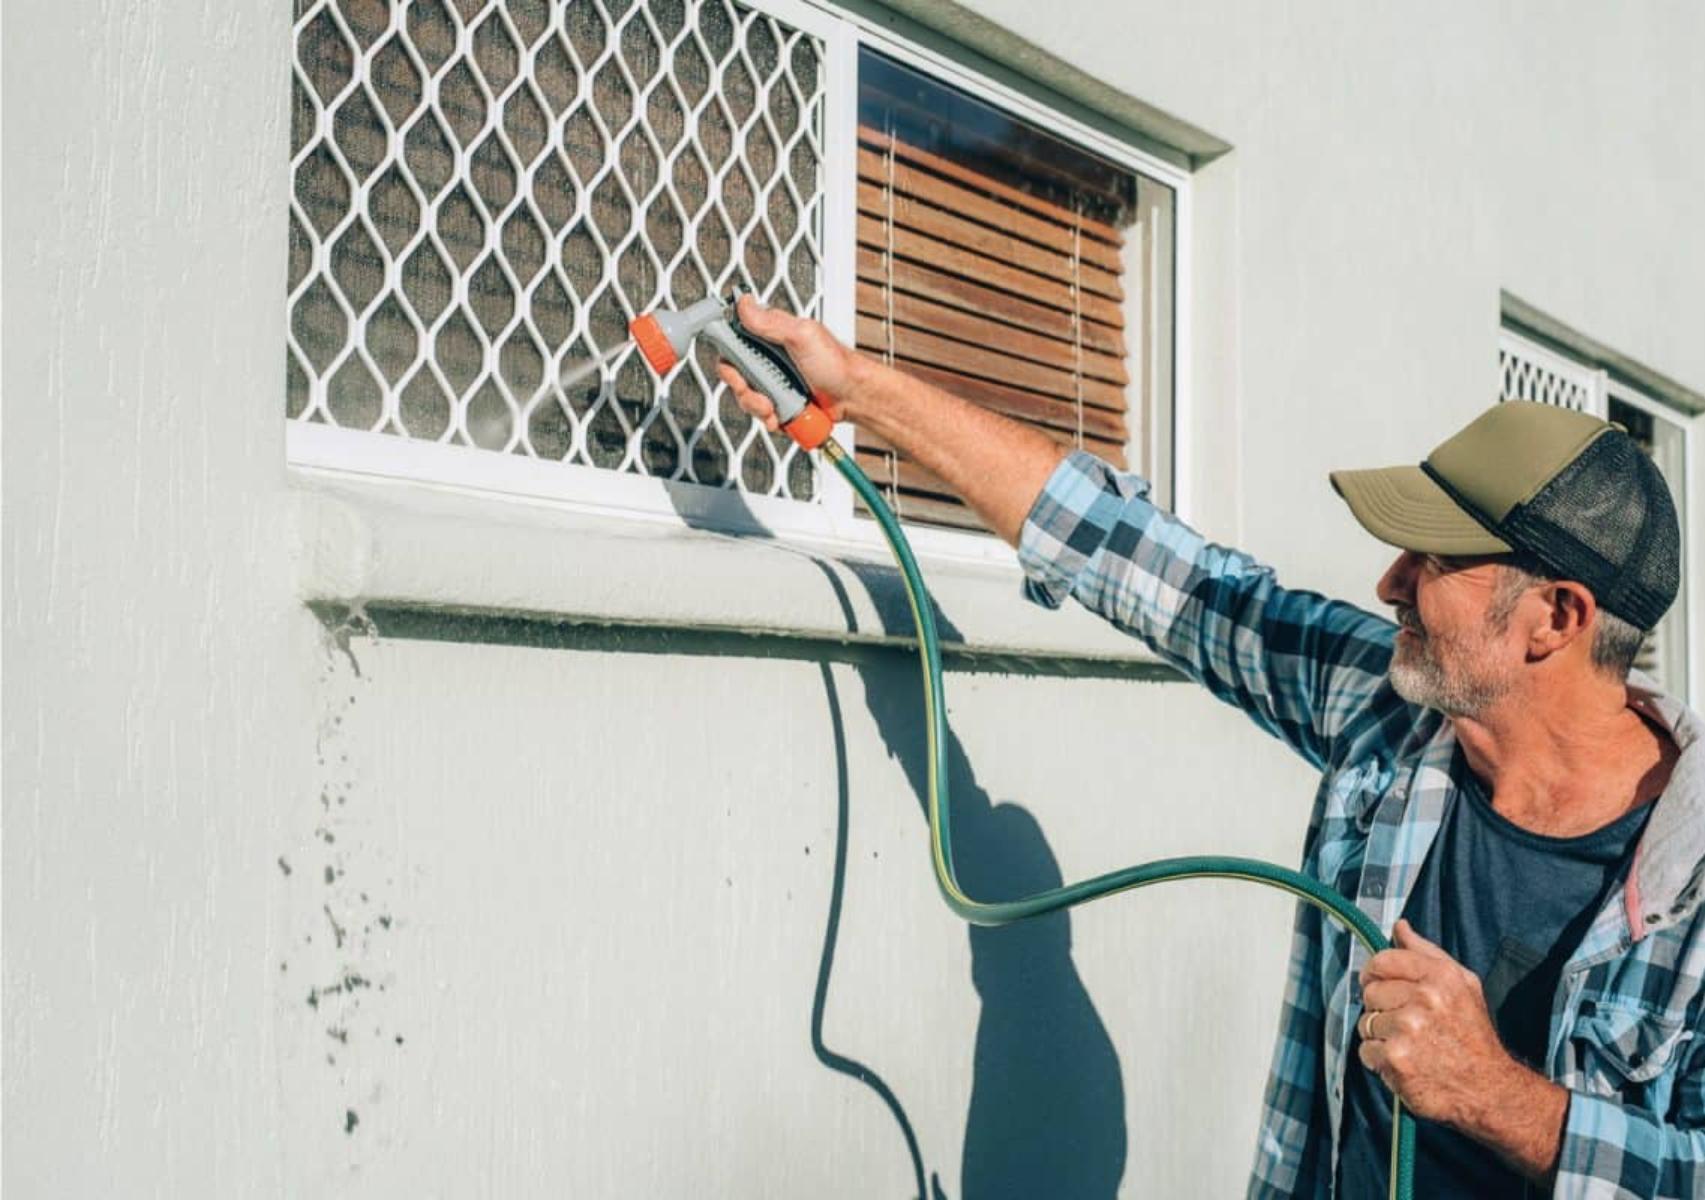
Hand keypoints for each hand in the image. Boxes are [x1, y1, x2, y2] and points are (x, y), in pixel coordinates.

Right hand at [713, 294, 863, 431]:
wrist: (853, 396)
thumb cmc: (836, 363)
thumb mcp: (802, 336)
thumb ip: (771, 322)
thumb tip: (744, 303)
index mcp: (769, 335)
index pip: (732, 339)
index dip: (727, 354)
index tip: (735, 367)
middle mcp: (768, 357)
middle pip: (733, 373)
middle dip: (743, 388)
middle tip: (761, 394)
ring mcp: (772, 381)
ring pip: (745, 396)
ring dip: (758, 406)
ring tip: (775, 408)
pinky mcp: (778, 402)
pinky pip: (761, 413)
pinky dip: (769, 418)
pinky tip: (781, 416)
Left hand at [1357, 919, 1519, 1127]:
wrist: (1489, 1089)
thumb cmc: (1473, 1036)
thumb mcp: (1463, 985)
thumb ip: (1427, 952)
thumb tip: (1400, 927)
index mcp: (1440, 976)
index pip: (1382, 961)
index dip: (1376, 974)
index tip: (1381, 985)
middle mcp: (1424, 999)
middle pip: (1370, 992)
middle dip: (1383, 1008)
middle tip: (1409, 1025)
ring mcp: (1408, 1029)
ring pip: (1366, 1022)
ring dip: (1381, 1036)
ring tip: (1411, 1046)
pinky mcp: (1396, 1058)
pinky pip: (1366, 1051)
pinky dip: (1380, 1061)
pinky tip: (1405, 1064)